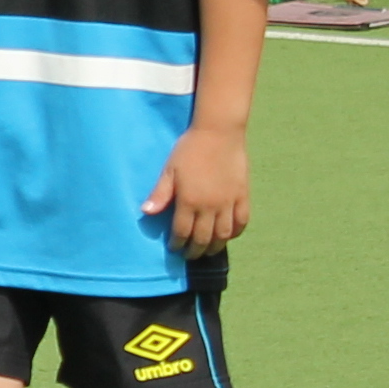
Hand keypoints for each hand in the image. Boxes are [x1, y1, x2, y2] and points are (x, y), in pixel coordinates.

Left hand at [144, 124, 249, 254]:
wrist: (219, 132)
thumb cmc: (189, 149)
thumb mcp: (170, 170)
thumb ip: (160, 193)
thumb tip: (146, 212)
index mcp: (189, 201)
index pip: (182, 232)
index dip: (177, 243)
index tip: (174, 248)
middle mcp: (210, 206)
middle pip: (203, 238)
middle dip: (195, 251)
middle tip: (189, 255)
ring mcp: (228, 202)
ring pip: (223, 234)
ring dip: (215, 246)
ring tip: (208, 250)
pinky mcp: (243, 195)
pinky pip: (242, 221)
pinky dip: (236, 232)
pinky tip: (229, 235)